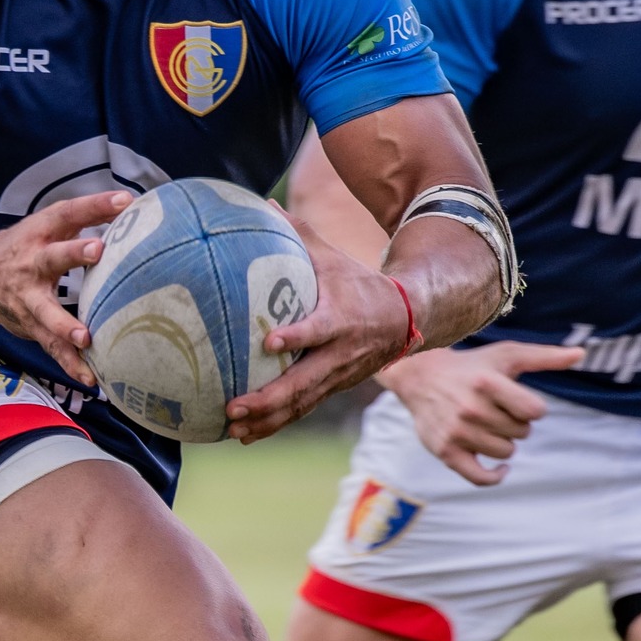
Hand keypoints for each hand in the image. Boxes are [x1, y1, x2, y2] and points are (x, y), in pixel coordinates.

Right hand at [0, 189, 131, 386]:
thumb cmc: (26, 246)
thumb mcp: (51, 225)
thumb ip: (89, 215)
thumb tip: (131, 204)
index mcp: (40, 234)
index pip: (69, 213)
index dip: (94, 206)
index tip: (123, 202)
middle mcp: (33, 264)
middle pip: (53, 257)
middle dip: (73, 254)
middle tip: (97, 250)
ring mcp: (30, 299)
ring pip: (46, 313)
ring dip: (65, 326)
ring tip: (85, 339)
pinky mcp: (32, 327)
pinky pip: (53, 348)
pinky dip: (71, 365)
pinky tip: (91, 380)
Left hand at [224, 225, 414, 442]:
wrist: (407, 318)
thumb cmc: (358, 284)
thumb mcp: (333, 257)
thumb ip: (297, 233)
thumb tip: (263, 204)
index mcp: (340, 318)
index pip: (318, 329)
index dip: (297, 336)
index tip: (270, 342)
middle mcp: (340, 353)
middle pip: (304, 382)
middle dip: (269, 399)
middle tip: (234, 407)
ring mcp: (337, 376)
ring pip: (302, 404)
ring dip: (268, 420)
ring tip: (234, 430)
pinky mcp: (333, 389)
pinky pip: (302, 411)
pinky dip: (275, 425)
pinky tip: (245, 436)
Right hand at [382, 340, 587, 484]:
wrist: (421, 377)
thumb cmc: (473, 366)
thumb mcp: (507, 355)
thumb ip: (545, 357)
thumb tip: (581, 353)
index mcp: (488, 383)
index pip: (535, 412)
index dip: (532, 409)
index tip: (518, 401)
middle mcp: (471, 409)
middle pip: (522, 433)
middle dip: (516, 423)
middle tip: (497, 410)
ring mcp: (457, 433)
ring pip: (506, 453)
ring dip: (504, 443)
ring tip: (489, 426)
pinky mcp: (446, 452)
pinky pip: (481, 478)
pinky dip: (496, 476)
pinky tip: (502, 468)